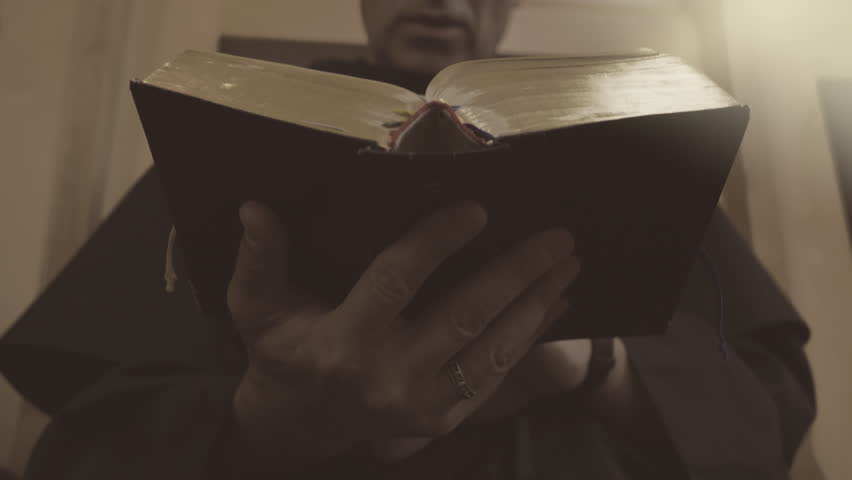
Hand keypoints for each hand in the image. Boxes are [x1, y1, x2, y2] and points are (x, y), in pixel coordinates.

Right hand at [227, 200, 579, 472]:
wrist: (299, 425)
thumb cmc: (280, 354)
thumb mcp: (256, 308)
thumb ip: (259, 259)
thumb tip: (254, 206)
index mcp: (342, 341)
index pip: (396, 282)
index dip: (436, 243)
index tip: (477, 209)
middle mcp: (387, 375)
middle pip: (464, 316)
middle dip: (515, 273)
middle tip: (557, 236)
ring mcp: (420, 403)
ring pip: (492, 349)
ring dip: (534, 304)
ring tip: (568, 264)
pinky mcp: (441, 419)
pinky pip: (494, 375)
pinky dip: (528, 337)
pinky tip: (552, 304)